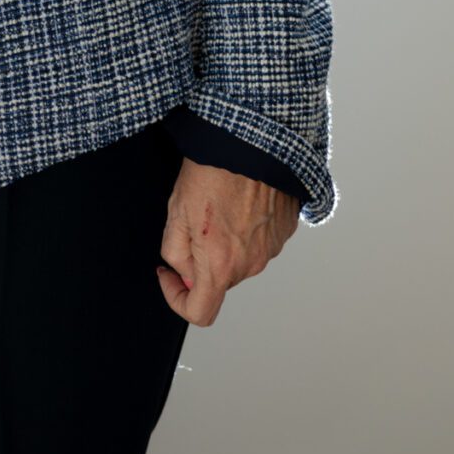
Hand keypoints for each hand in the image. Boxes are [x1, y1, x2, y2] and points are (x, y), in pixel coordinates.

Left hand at [155, 155, 300, 324]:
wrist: (253, 140)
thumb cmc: (213, 170)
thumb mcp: (176, 211)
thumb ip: (176, 253)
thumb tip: (183, 272)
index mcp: (220, 265)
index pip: (200, 313)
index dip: (177, 300)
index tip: (168, 275)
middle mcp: (250, 264)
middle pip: (218, 280)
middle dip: (200, 260)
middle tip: (190, 220)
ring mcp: (271, 248)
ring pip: (238, 259)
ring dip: (224, 242)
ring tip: (216, 203)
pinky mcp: (285, 230)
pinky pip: (259, 241)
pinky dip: (245, 228)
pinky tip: (237, 199)